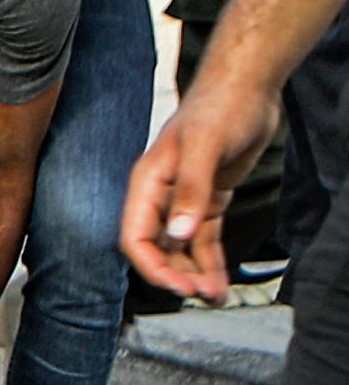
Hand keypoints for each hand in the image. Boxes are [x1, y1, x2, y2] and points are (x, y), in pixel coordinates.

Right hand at [123, 76, 278, 299]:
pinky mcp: (207, 200)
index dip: (152, 266)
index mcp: (147, 184)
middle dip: (177, 276)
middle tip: (200, 294)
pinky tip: (220, 281)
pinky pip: (204, 240)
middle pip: (158, 250)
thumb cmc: (221, 108)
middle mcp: (160, 197)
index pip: (136, 238)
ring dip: (196, 275)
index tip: (176, 286)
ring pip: (182, 250)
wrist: (248, 88)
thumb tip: (177, 235)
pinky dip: (211, 261)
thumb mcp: (204, 146)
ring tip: (214, 296)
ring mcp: (183, 201)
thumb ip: (190, 190)